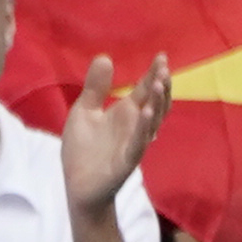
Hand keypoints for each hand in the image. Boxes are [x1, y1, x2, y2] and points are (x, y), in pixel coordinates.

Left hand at [58, 53, 169, 218]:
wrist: (77, 185)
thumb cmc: (83, 149)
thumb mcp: (84, 111)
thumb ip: (95, 87)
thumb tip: (105, 57)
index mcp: (126, 112)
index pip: (145, 89)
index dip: (154, 73)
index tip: (161, 56)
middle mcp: (135, 126)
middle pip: (156, 103)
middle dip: (162, 86)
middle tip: (164, 67)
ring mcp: (134, 143)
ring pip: (151, 122)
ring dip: (156, 104)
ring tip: (159, 84)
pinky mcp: (126, 161)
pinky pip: (138, 144)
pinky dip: (142, 129)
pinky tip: (144, 113)